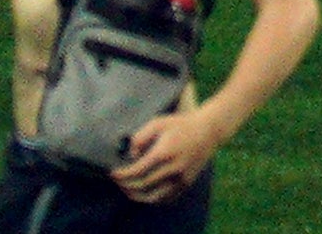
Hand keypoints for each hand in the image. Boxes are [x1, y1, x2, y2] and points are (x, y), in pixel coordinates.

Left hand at [111, 107, 228, 199]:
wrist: (209, 130)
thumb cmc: (181, 124)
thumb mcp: (158, 123)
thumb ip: (140, 138)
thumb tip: (131, 155)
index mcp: (164, 153)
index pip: (137, 171)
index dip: (122, 175)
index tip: (112, 173)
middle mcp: (173, 168)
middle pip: (143, 186)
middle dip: (126, 185)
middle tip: (118, 181)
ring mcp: (181, 178)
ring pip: (154, 197)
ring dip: (137, 196)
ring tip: (128, 190)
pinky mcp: (187, 182)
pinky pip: (166, 198)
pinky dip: (153, 198)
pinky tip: (145, 192)